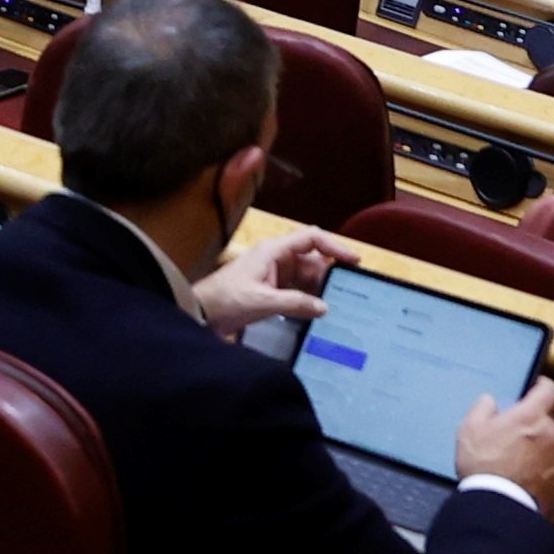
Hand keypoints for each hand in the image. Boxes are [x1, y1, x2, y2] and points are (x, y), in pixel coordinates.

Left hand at [185, 226, 342, 340]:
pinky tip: (319, 315)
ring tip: (341, 307)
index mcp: (273, 251)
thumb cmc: (225, 300)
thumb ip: (295, 303)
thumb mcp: (262, 302)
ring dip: (320, 291)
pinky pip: (297, 292)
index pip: (311, 238)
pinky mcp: (270, 291)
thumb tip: (324, 307)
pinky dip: (308, 301)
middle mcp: (276, 259)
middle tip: (351, 294)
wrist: (199, 313)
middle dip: (330, 276)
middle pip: (313, 261)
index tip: (354, 261)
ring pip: (307, 279)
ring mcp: (273, 275)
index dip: (334, 246)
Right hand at [453, 378, 553, 509]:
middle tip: (516, 434)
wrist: (499, 506)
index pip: (550, 390)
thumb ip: (482, 408)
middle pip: (549, 419)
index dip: (543, 386)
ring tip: (524, 458)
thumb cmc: (484, 465)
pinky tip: (530, 476)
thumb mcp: (469, 430)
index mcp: (531, 415)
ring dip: (544, 445)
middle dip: (535, 423)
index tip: (536, 389)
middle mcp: (551, 433)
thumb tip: (491, 401)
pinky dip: (548, 467)